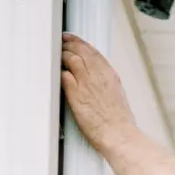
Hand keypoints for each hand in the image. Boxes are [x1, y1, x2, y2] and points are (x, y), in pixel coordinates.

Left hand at [61, 33, 136, 152]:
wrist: (119, 134)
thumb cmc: (119, 121)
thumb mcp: (116, 96)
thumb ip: (104, 83)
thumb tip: (96, 80)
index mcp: (110, 76)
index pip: (94, 52)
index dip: (81, 43)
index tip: (73, 40)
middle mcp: (99, 76)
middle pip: (81, 51)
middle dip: (69, 44)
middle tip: (61, 42)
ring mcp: (87, 84)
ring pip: (71, 59)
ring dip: (62, 55)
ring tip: (56, 56)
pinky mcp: (76, 94)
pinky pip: (63, 75)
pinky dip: (59, 71)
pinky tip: (55, 73)